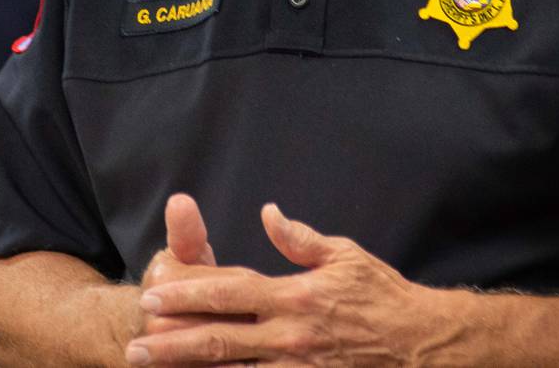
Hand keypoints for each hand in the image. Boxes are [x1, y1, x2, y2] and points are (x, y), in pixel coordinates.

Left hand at [127, 203, 452, 365]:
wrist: (423, 346)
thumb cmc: (383, 296)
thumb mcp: (344, 256)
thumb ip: (300, 238)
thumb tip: (268, 212)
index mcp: (295, 296)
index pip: (230, 292)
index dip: (188, 294)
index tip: (155, 295)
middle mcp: (290, 336)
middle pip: (219, 340)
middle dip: (172, 343)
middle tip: (135, 345)